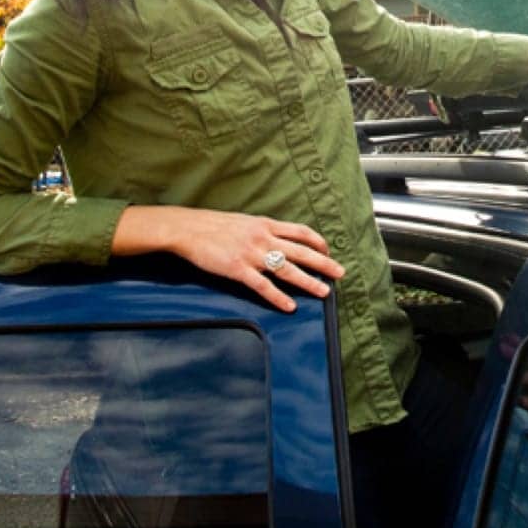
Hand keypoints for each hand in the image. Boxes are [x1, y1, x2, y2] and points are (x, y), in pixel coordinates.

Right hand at [113, 205, 346, 312]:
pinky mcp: (238, 269)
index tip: (328, 250)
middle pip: (302, 251)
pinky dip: (278, 297)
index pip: (300, 232)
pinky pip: (263, 286)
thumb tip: (275, 237)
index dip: (317, 242)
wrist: (187, 229)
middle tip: (340, 273)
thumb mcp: (243, 221)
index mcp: (265, 224)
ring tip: (324, 292)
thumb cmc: (212, 225)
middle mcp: (263, 238)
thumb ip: (261, 229)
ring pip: (288, 269)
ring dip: (308, 282)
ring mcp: (252, 254)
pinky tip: (290, 306)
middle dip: (324, 263)